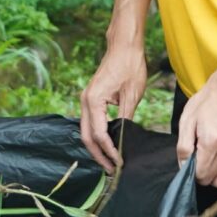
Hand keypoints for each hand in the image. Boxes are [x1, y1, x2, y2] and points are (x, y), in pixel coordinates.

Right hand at [78, 41, 148, 172]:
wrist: (124, 46)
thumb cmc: (130, 65)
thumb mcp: (132, 95)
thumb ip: (125, 118)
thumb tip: (124, 139)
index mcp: (94, 100)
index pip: (99, 134)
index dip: (109, 151)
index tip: (120, 162)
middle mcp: (85, 101)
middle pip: (87, 136)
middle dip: (98, 155)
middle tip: (112, 170)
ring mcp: (86, 99)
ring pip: (86, 131)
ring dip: (96, 147)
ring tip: (109, 161)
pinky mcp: (91, 98)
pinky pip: (90, 122)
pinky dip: (97, 136)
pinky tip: (108, 144)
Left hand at [176, 75, 216, 187]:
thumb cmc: (207, 103)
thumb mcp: (187, 121)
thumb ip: (183, 147)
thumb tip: (183, 167)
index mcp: (211, 142)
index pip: (201, 174)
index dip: (192, 172)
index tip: (190, 163)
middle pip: (212, 180)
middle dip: (202, 174)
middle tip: (198, 160)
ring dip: (214, 174)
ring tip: (209, 158)